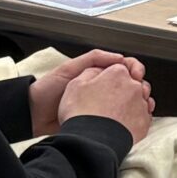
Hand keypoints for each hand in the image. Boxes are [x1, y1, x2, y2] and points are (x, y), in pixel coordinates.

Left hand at [30, 48, 147, 136]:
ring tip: (142, 103)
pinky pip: (117, 117)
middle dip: (139, 86)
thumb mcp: (69, 69)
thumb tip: (118, 57)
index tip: (137, 74)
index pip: (123, 67)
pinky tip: (134, 116)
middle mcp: (101, 88)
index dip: (133, 69)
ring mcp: (100, 105)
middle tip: (141, 91)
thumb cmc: (48, 90)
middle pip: (129, 84)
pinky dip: (129, 116)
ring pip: (126, 101)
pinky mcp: (98, 120)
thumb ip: (92, 59)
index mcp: (96, 74)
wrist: (34, 115)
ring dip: (137, 102)